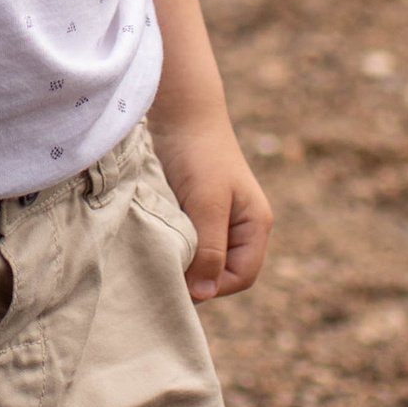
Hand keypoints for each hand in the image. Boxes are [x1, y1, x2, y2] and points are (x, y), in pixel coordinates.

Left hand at [149, 113, 272, 303]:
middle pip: (220, 273)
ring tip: (157, 251)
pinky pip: (183, 243)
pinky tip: (153, 239)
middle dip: (194, 275)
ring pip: (198, 260)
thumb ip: (210, 249)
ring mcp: (214, 221)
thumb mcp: (207, 203)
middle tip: (163, 270)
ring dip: (179, 260)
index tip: (180, 279)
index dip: (213, 285)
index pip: (241, 277)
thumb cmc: (199, 154)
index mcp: (254, 226)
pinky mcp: (190, 214)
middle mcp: (237, 228)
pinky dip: (170, 245)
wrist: (178, 114)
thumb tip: (204, 293)